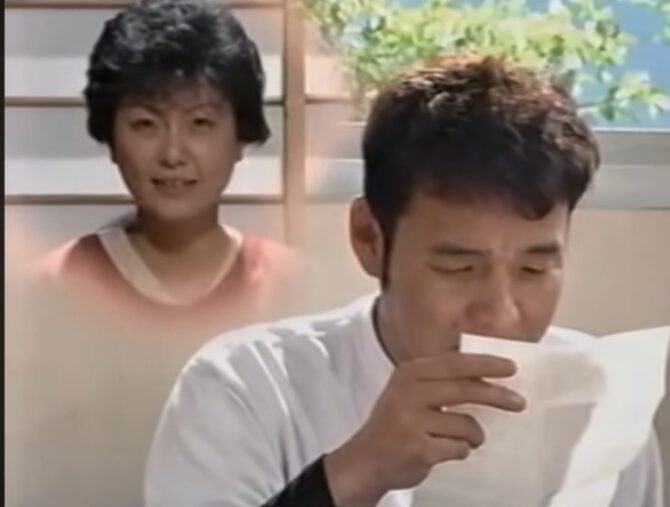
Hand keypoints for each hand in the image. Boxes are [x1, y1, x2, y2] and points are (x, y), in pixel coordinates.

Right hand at [324, 352, 525, 505]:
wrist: (365, 460)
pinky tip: (445, 451)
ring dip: (474, 436)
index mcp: (409, 373)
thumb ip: (438, 380)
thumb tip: (486, 375)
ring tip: (466, 440)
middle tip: (519, 402)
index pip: (454, 362)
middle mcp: (409, 392)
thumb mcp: (409, 391)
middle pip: (465, 388)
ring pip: (466, 424)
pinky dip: (460, 451)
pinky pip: (459, 448)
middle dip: (497, 395)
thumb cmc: (394, 425)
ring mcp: (412, 420)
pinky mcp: (419, 448)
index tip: (511, 367)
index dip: (485, 363)